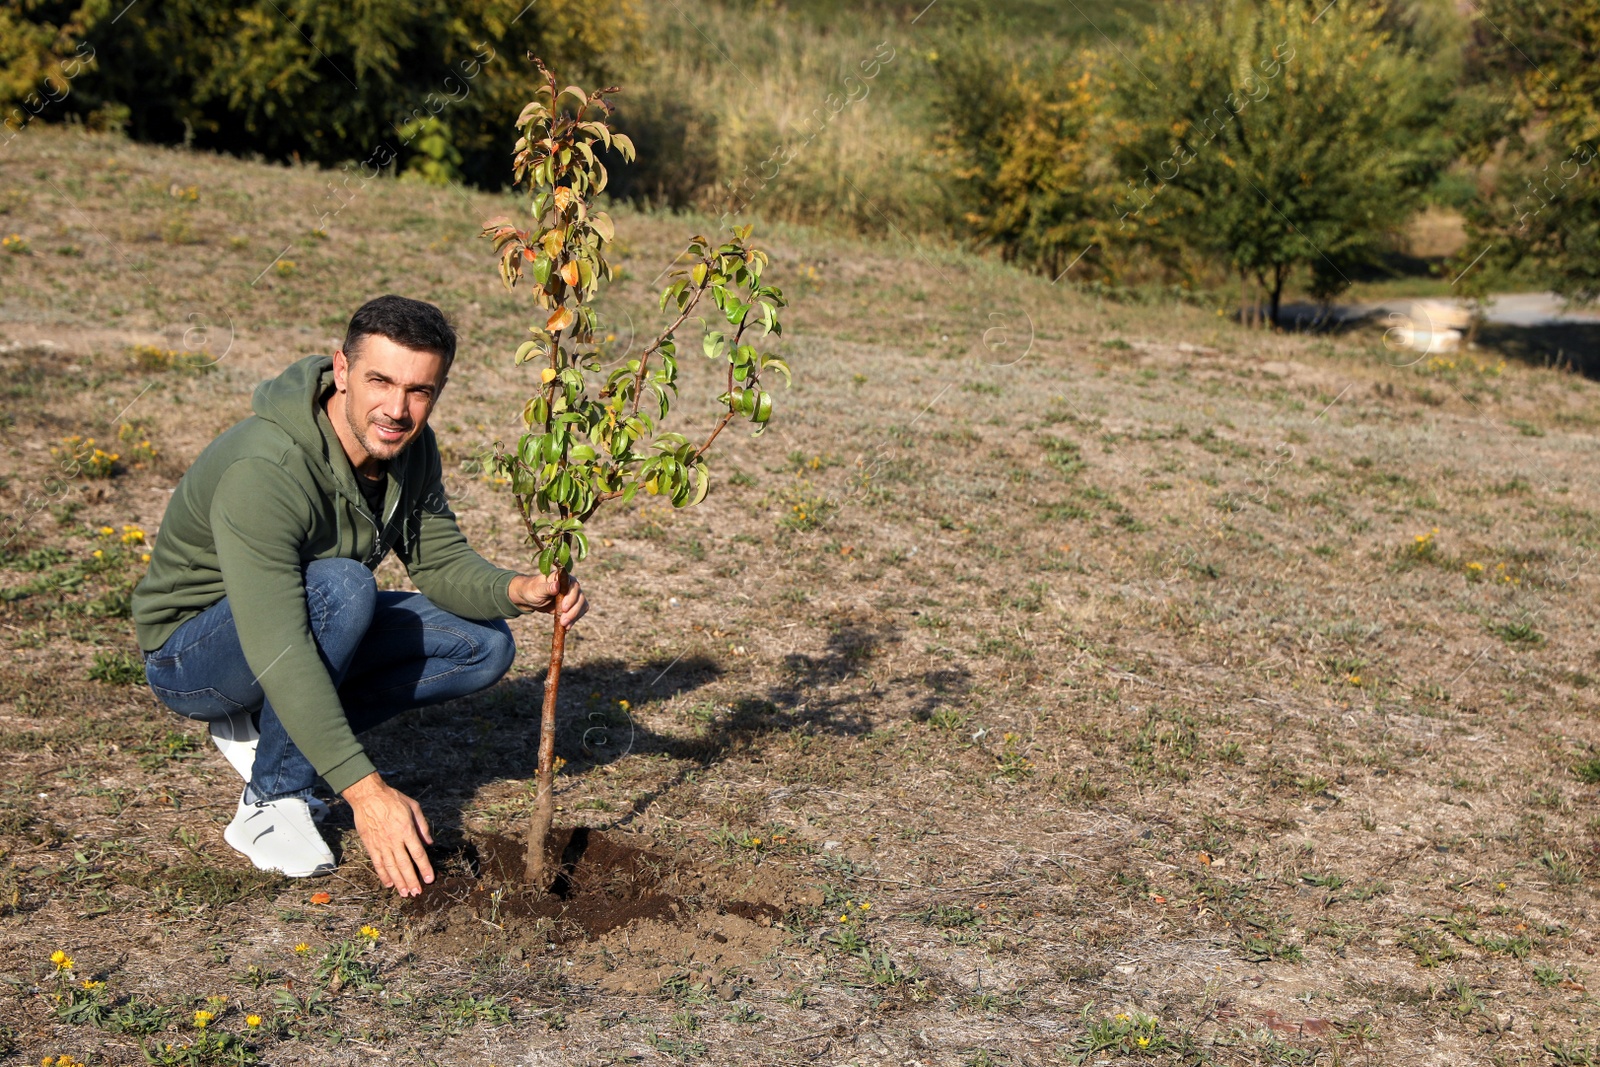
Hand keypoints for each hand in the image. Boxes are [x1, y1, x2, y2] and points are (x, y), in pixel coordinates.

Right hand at [343, 772, 433, 896]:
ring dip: (398, 882)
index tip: (429, 879)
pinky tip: (388, 884)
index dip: (424, 868)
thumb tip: (430, 843)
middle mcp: (394, 840)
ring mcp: (381, 844)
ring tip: (404, 893)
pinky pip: (377, 863)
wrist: (368, 796)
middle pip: (405, 865)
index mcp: (407, 830)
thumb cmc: (393, 799)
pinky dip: (383, 875)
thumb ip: (422, 826)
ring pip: (391, 867)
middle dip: (412, 880)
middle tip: (417, 893)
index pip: (418, 854)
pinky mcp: (370, 845)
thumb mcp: (413, 807)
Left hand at [509, 572, 587, 627]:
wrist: (531, 598)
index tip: (564, 608)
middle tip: (563, 620)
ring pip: (582, 605)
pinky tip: (567, 626)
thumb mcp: (537, 589)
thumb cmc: (533, 590)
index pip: (574, 585)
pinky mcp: (573, 605)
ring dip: (574, 616)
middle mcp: (571, 585)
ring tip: (564, 625)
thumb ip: (547, 588)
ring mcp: (573, 595)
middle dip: (573, 610)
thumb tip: (557, 586)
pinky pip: (580, 612)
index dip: (571, 597)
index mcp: (563, 578)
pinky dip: (574, 620)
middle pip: (580, 597)